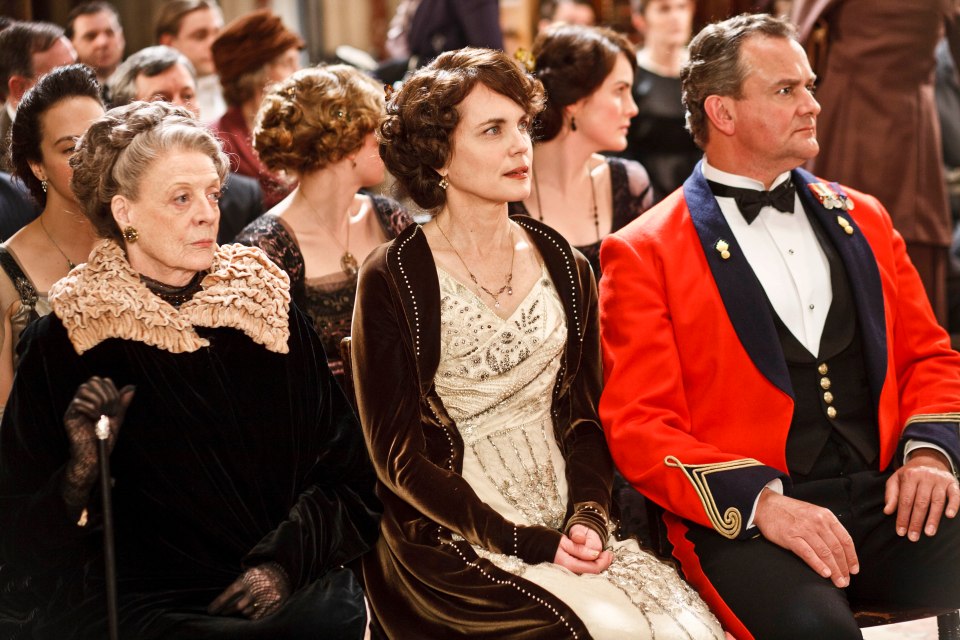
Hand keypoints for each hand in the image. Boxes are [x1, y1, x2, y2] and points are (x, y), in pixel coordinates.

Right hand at [62, 376, 134, 508]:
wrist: (95, 455)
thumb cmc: (105, 438)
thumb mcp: (117, 418)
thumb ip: (122, 403)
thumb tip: (131, 387)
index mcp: (94, 398)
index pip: (100, 380)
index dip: (110, 389)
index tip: (115, 405)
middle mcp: (83, 400)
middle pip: (92, 381)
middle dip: (105, 394)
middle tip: (109, 410)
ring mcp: (75, 407)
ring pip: (84, 388)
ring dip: (98, 400)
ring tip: (101, 414)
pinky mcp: (69, 416)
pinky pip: (77, 403)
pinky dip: (89, 408)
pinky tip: (94, 418)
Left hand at [208, 563, 290, 619]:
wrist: (284, 573)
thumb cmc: (260, 575)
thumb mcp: (248, 575)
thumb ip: (237, 587)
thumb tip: (220, 604)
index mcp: (248, 579)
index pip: (229, 593)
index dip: (218, 603)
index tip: (210, 611)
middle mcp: (256, 590)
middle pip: (237, 606)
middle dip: (227, 610)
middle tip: (222, 612)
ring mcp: (265, 599)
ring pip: (247, 612)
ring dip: (241, 612)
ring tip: (241, 607)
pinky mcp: (272, 606)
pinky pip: (257, 616)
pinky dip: (252, 614)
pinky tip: (253, 608)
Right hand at [552, 524, 612, 574]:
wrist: (535, 547)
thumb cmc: (548, 542)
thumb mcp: (565, 542)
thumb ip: (580, 549)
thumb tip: (596, 554)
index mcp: (569, 565)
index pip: (593, 568)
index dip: (603, 561)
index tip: (608, 553)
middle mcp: (569, 572)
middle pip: (593, 572)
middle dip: (603, 563)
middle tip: (608, 553)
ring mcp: (569, 573)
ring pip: (589, 572)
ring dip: (597, 563)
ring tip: (602, 554)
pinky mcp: (569, 571)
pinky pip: (584, 570)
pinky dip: (591, 564)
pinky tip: (592, 558)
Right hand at [754, 489, 857, 587]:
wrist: (766, 505)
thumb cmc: (790, 511)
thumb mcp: (813, 513)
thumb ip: (827, 526)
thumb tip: (840, 547)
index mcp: (826, 516)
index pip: (845, 539)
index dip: (852, 557)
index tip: (854, 570)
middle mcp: (817, 522)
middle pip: (836, 549)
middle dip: (844, 568)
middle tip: (846, 581)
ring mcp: (804, 529)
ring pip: (825, 553)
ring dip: (834, 570)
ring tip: (838, 582)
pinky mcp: (791, 537)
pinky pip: (808, 554)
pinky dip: (818, 565)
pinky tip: (825, 573)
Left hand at [884, 449, 959, 540]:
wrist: (929, 460)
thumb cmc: (910, 474)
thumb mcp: (896, 480)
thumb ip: (891, 495)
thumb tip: (887, 511)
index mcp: (910, 476)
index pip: (905, 500)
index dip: (902, 517)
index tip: (901, 532)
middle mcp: (925, 477)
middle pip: (920, 502)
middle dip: (916, 521)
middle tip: (913, 537)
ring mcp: (940, 480)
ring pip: (937, 501)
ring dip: (933, 518)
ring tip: (929, 533)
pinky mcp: (952, 482)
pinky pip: (955, 494)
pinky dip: (953, 505)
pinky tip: (949, 516)